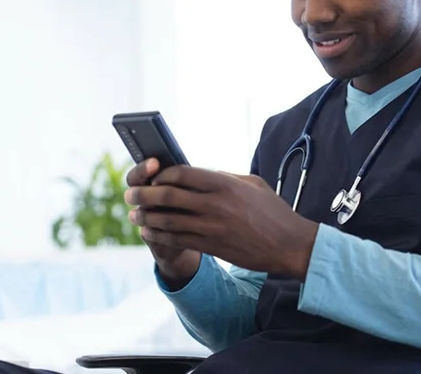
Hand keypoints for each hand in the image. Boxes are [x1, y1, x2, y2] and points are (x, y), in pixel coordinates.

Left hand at [125, 163, 318, 279]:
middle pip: (167, 196)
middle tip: (131, 194)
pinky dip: (158, 234)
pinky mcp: (211, 246)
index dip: (161, 174)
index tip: (152, 176)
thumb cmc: (272, 211)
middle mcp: (215, 204)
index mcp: (224, 184)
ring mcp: (212, 227)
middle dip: (143, 195)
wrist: (289, 245)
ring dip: (146, 217)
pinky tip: (149, 231)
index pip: (182, 173)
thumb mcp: (251, 184)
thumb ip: (224, 177)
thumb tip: (200, 173)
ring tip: (134, 214)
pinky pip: (176, 240)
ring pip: (167, 220)